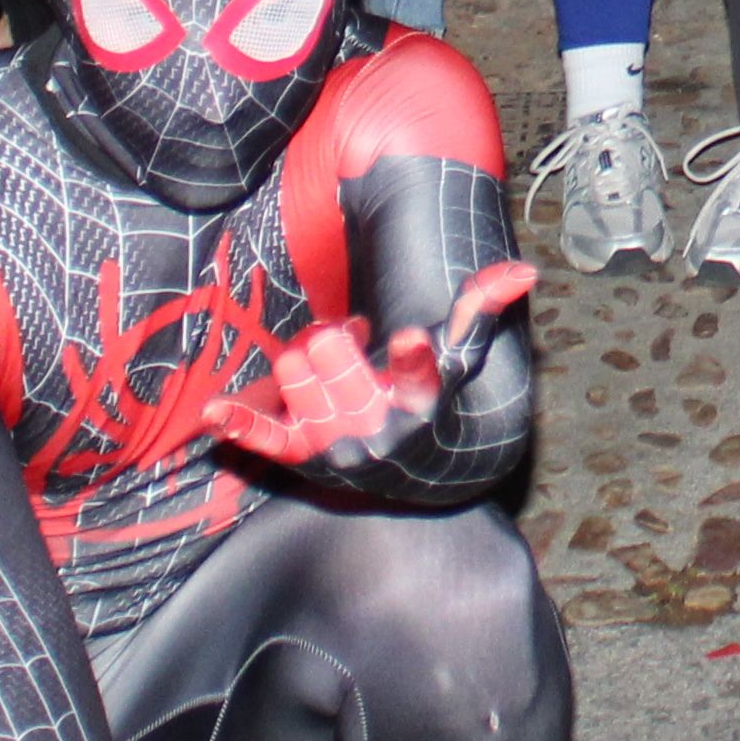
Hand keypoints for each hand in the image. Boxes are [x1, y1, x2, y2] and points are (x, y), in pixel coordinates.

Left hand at [192, 263, 538, 464]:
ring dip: (304, 360)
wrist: (417, 472)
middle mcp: (377, 427)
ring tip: (328, 370)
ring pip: (291, 370)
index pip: (417, 374)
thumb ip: (482, 308)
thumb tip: (525, 269)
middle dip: (334, 335)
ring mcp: (335, 446)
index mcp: (420, 400)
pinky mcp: (302, 459)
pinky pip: (262, 437)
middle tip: (349, 340)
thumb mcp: (461, 357)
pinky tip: (214, 412)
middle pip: (327, 350)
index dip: (411, 356)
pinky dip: (239, 423)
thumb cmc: (434, 400)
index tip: (408, 339)